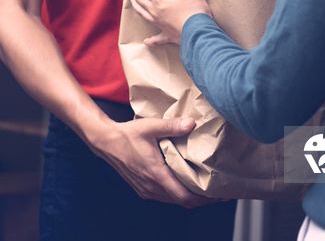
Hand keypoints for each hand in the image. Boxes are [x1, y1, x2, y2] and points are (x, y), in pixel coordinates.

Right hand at [88, 116, 224, 207]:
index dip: (204, 199)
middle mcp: (151, 186)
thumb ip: (171, 126)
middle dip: (202, 199)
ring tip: (206, 189)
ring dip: (190, 197)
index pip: (184, 196)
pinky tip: (185, 184)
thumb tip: (192, 123)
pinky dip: (178, 194)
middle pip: (182, 201)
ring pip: (173, 200)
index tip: (219, 195)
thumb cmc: (127, 135)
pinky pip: (165, 196)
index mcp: (155, 174)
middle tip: (219, 192)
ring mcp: (146, 189)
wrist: (106, 142)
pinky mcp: (142, 188)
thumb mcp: (150, 127)